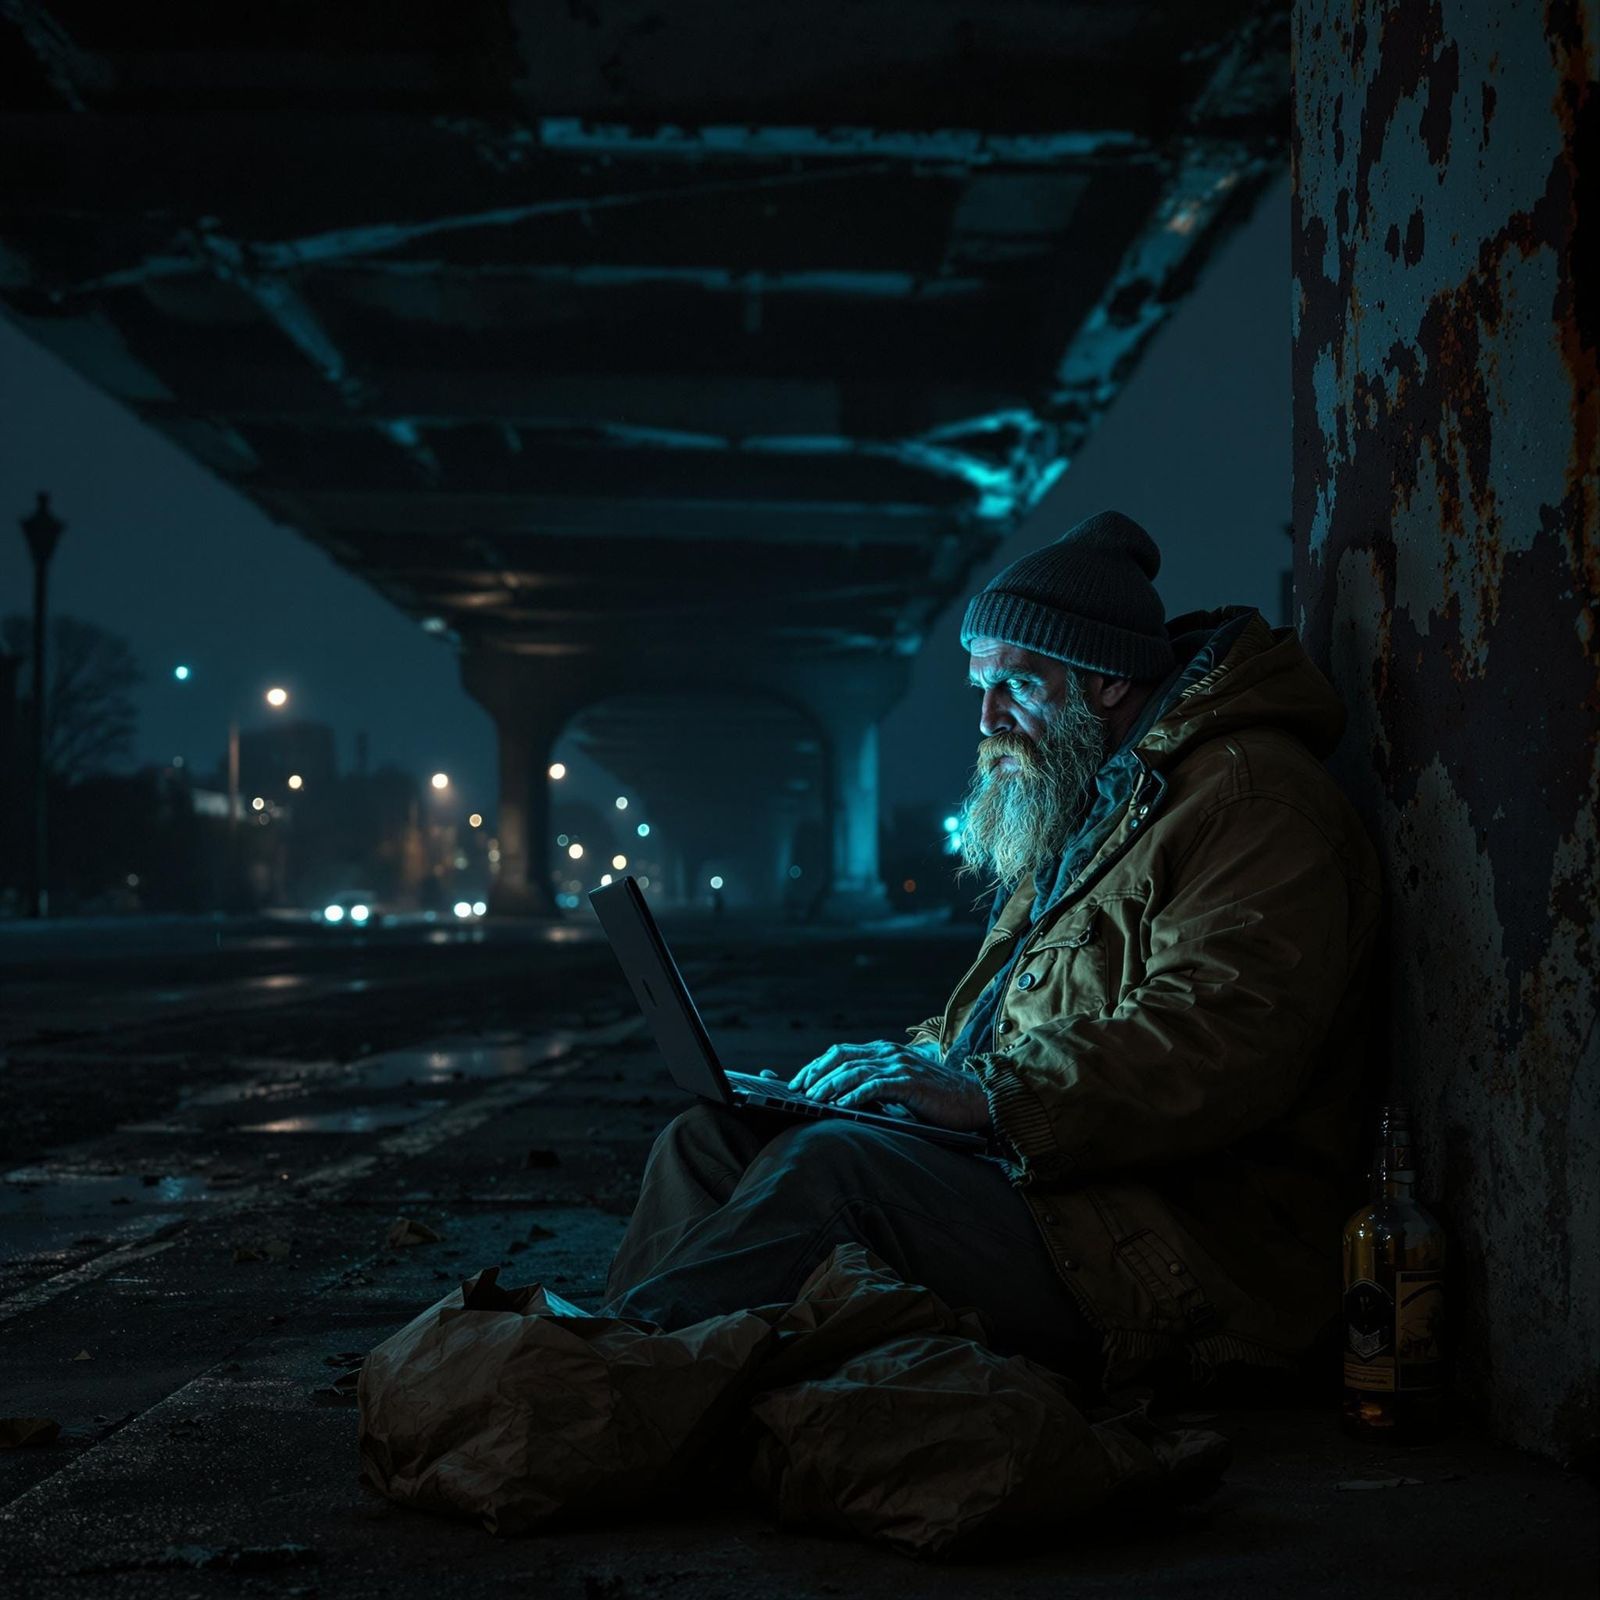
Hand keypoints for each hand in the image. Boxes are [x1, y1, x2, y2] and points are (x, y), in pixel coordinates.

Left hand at [787, 1041, 991, 1132]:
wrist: (974, 1099)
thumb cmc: (936, 1097)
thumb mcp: (899, 1086)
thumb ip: (875, 1084)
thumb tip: (841, 1098)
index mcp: (883, 1051)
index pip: (840, 1052)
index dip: (815, 1066)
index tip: (797, 1082)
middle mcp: (889, 1053)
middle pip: (841, 1057)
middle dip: (815, 1073)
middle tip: (798, 1091)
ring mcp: (900, 1065)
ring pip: (855, 1070)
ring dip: (831, 1084)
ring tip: (814, 1098)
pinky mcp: (911, 1082)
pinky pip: (877, 1085)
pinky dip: (856, 1094)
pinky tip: (842, 1105)